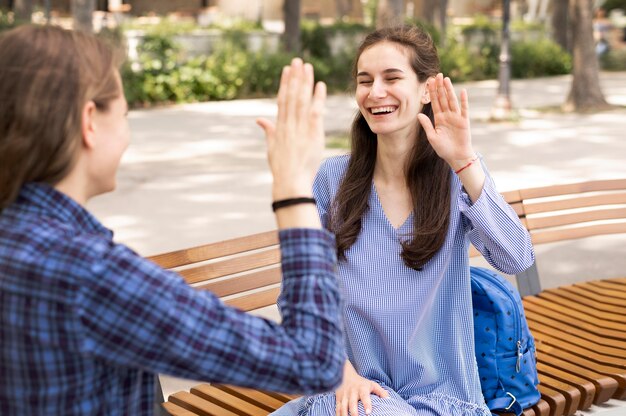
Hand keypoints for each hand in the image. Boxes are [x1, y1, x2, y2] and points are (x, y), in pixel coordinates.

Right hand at [257, 58, 326, 200]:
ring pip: (301, 99)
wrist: (290, 182)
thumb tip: (259, 119)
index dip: (285, 84)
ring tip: (307, 66)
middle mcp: (288, 124)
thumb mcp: (272, 148)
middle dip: (295, 77)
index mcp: (279, 127)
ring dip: (305, 81)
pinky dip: (317, 97)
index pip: (282, 100)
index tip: (287, 70)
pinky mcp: (311, 133)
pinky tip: (320, 85)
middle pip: (291, 95)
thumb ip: (268, 131)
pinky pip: (315, 111)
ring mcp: (299, 128)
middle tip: (297, 60)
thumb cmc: (282, 168)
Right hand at [335, 362, 388, 415]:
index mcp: (362, 389)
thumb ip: (380, 391)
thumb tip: (389, 399)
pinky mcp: (338, 398)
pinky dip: (338, 414)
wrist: (345, 374)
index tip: (368, 412)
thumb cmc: (361, 382)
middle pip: (352, 403)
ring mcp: (344, 396)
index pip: (364, 396)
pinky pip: (337, 408)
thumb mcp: (372, 384)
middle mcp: (352, 392)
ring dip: (345, 415)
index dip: (366, 404)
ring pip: (343, 406)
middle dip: (354, 412)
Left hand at [417, 73, 475, 170]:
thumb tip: (418, 115)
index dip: (432, 92)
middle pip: (443, 98)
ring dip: (449, 90)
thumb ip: (426, 125)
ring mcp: (456, 117)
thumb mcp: (432, 137)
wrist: (456, 156)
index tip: (429, 82)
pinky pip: (464, 109)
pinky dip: (463, 101)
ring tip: (446, 79)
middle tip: (438, 75)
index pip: (435, 102)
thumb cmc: (443, 149)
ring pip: (452, 101)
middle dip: (440, 87)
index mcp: (439, 119)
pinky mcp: (464, 121)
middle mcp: (447, 116)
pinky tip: (462, 92)